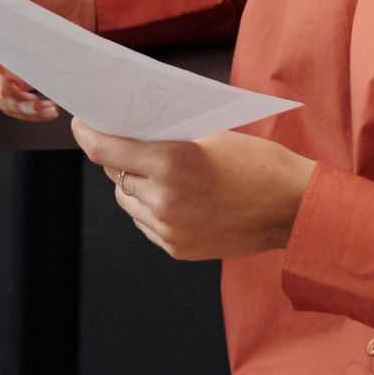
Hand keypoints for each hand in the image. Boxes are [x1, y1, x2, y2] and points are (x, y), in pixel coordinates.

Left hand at [72, 124, 316, 260]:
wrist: (292, 207)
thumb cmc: (256, 163)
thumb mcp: (208, 136)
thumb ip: (165, 138)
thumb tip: (131, 134)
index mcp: (170, 163)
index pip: (105, 150)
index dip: (87, 135)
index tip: (81, 125)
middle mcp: (164, 199)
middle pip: (115, 175)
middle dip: (119, 159)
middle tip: (129, 145)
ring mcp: (170, 229)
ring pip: (128, 202)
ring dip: (135, 186)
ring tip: (159, 174)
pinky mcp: (179, 249)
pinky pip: (147, 225)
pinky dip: (151, 210)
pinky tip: (174, 198)